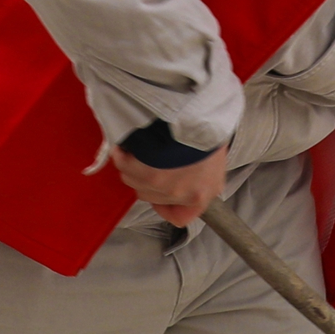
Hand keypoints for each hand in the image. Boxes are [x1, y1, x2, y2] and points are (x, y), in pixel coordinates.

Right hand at [108, 141, 228, 225]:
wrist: (201, 116)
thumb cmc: (208, 132)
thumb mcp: (212, 159)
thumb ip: (199, 175)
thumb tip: (181, 175)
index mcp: (203, 194)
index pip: (180, 217)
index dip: (165, 206)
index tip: (160, 194)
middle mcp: (184, 195)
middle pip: (151, 197)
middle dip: (146, 180)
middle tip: (147, 161)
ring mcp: (166, 186)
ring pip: (136, 183)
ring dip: (132, 167)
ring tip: (134, 150)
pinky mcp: (150, 174)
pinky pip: (127, 169)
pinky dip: (122, 158)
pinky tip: (123, 148)